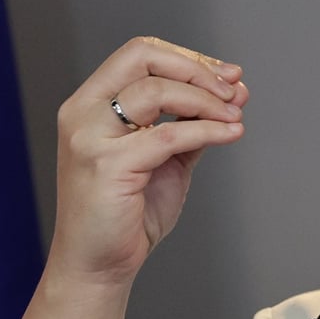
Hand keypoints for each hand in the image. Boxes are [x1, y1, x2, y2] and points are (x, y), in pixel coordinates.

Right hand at [46, 37, 248, 288]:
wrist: (100, 265)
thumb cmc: (129, 211)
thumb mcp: (168, 157)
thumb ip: (195, 122)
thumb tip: (236, 90)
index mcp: (92, 103)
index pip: (140, 53)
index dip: (189, 58)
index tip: (228, 75)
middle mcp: (84, 112)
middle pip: (143, 58)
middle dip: (196, 69)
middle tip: (232, 91)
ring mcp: (90, 137)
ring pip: (157, 91)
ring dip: (207, 100)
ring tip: (235, 115)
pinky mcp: (107, 165)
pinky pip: (170, 135)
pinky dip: (209, 130)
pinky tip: (231, 134)